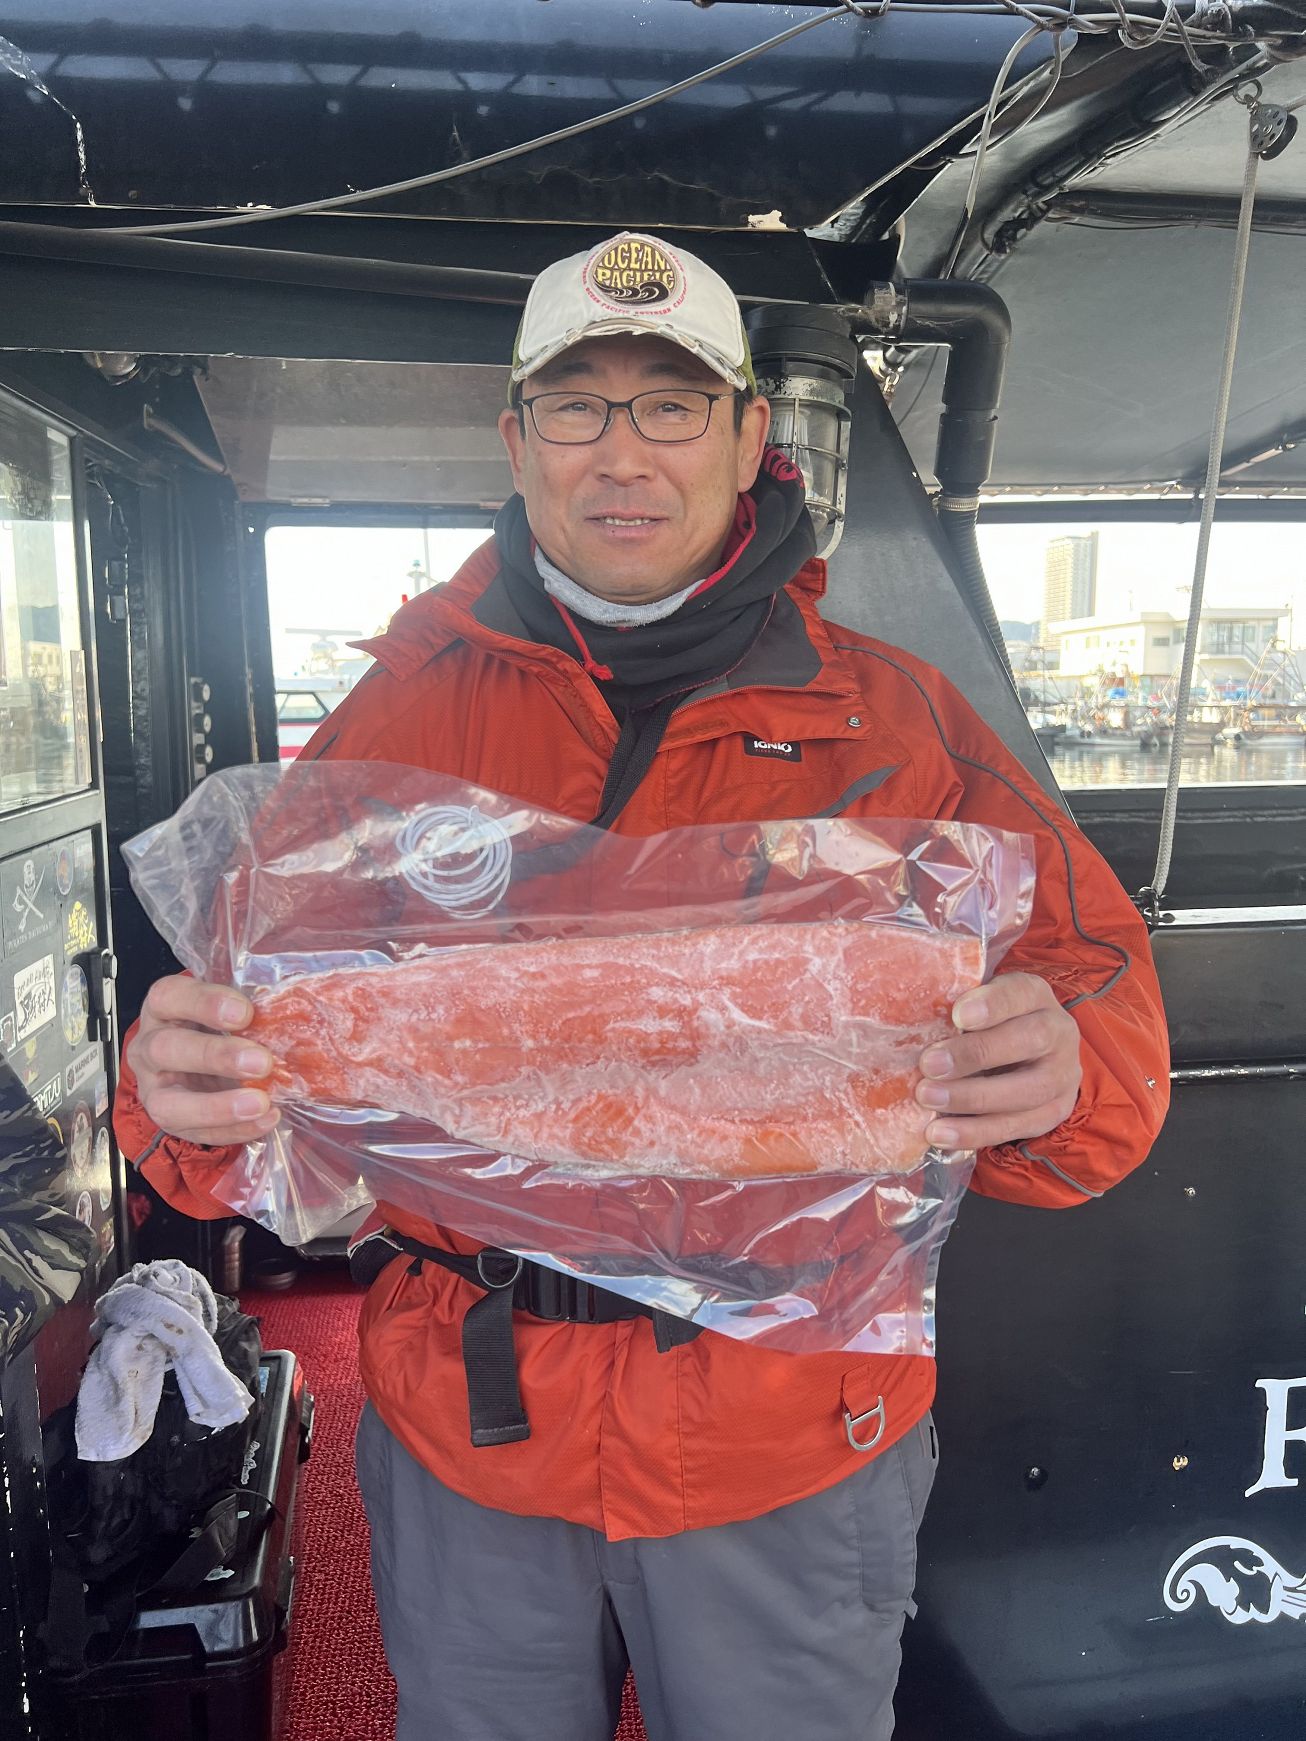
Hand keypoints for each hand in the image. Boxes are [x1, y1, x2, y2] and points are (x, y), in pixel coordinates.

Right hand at [128, 974, 279, 1147]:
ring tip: (261, 1103)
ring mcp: (153, 1089)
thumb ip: (250, 1006)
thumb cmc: (218, 1023)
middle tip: (261, 1062)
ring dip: (217, 1107)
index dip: (205, 1003)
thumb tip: (291, 1011)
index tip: (246, 1013)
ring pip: (168, 1104)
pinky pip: (195, 1133)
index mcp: (163, 1007)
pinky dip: (234, 1129)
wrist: (199, 1059)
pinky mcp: (170, 1121)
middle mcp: (148, 1047)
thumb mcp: (227, 1006)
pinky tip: (267, 1119)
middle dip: (214, 1056)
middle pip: (166, 1049)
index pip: (170, 997)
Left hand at [915, 972, 1081, 1151]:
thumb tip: (909, 1016)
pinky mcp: (1054, 1112)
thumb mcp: (975, 1004)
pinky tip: (941, 1134)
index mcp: (1036, 995)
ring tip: (929, 1100)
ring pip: (1027, 1091)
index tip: (958, 1016)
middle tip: (929, 1064)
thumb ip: (952, 1006)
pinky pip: (1019, 1126)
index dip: (991, 1004)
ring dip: (973, 1098)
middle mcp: (1058, 1032)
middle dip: (976, 1054)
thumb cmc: (987, 1024)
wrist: (1031, 1056)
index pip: (1020, 993)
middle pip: (1028, 1040)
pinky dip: (976, 1132)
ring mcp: (1062, 1075)